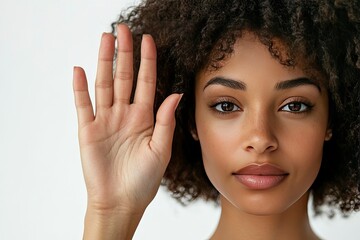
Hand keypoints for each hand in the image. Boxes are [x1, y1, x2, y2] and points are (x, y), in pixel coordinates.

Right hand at [73, 24, 180, 215]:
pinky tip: (80, 70)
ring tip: (105, 39)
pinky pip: (83, 105)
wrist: (121, 201)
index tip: (148, 39)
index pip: (146, 82)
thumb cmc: (143, 180)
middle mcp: (125, 114)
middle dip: (124, 53)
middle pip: (124, 77)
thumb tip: (174, 94)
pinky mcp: (88, 130)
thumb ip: (166, 121)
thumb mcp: (161, 149)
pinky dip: (80, 88)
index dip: (147, 61)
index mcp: (144, 118)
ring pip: (104, 84)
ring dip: (104, 62)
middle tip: (123, 29)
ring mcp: (105, 120)